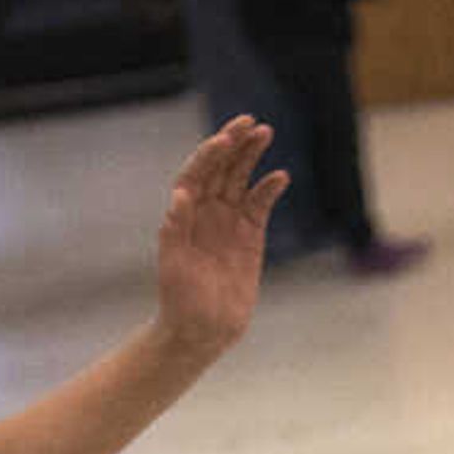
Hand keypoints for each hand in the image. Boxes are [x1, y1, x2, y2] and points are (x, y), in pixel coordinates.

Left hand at [151, 116, 285, 358]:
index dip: (211, 153)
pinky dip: (269, 189)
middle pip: (221, 167)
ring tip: (265, 133)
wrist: (203, 330)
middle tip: (251, 123)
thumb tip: (181, 195)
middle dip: (234, 143)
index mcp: (184, 212)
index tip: (226, 138)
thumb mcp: (173, 264)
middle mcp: (206, 210)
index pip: (198, 172)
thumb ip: (175, 228)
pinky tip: (280, 177)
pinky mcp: (251, 237)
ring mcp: (229, 221)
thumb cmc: (180, 298)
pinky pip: (261, 204)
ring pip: (242, 178)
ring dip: (252, 155)